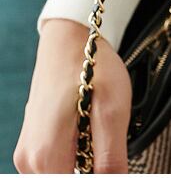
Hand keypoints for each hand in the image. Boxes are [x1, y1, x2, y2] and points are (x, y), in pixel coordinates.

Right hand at [14, 18, 131, 173]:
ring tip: (96, 131)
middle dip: (92, 169)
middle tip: (107, 140)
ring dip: (84, 163)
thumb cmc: (92, 66)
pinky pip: (55, 163)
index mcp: (46, 156)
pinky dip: (74, 155)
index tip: (112, 161)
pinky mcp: (31, 144)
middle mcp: (28, 160)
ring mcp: (27, 153)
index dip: (100, 177)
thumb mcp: (112, 111)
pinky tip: (86, 131)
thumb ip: (111, 159)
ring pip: (62, 173)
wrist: (69, 37)